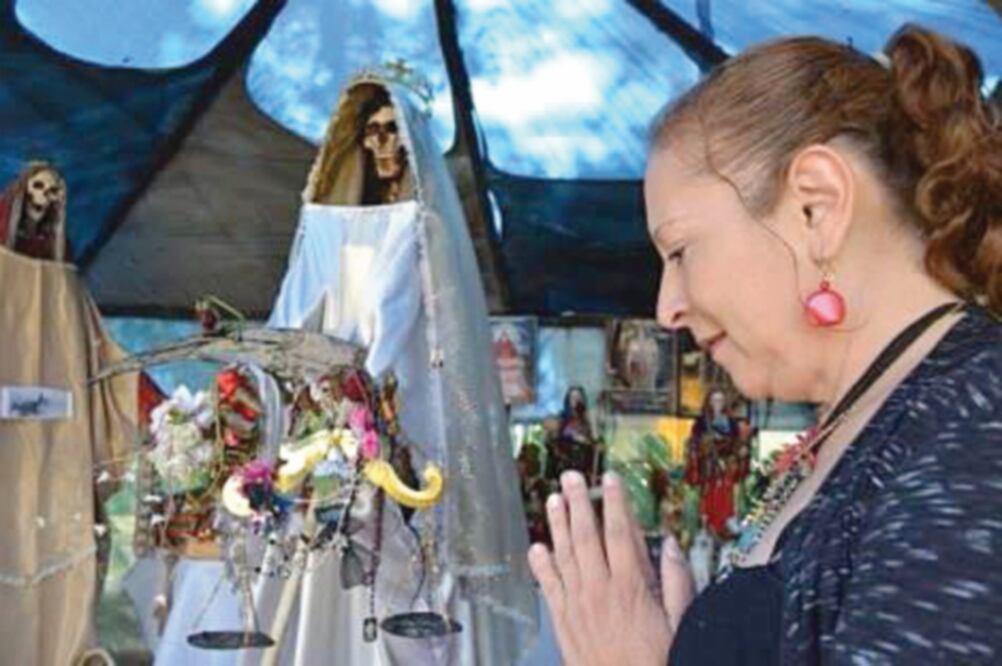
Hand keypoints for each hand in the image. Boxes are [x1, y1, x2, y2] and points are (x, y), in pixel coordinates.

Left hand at [528, 471, 694, 665]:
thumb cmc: (656, 662)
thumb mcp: (681, 624)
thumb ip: (677, 582)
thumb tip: (672, 545)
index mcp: (630, 586)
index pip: (620, 533)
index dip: (614, 502)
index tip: (609, 479)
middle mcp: (600, 589)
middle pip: (586, 536)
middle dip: (579, 503)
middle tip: (571, 477)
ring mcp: (578, 604)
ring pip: (565, 554)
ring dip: (557, 525)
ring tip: (552, 499)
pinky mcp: (564, 621)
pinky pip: (550, 586)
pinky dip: (541, 565)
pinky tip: (536, 548)